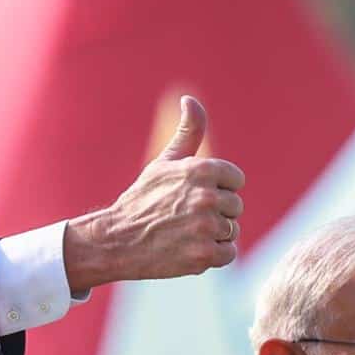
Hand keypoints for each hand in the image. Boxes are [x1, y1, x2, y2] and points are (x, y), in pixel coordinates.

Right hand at [63, 96, 245, 293]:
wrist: (118, 240)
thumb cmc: (143, 199)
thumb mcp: (164, 162)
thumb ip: (187, 132)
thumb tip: (190, 99)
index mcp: (201, 169)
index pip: (236, 180)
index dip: (217, 188)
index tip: (194, 195)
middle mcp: (206, 197)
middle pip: (236, 206)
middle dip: (216, 212)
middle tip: (185, 217)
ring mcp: (205, 227)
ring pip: (232, 230)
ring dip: (214, 234)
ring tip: (185, 233)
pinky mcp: (204, 255)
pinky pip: (229, 253)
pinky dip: (213, 254)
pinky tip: (190, 248)